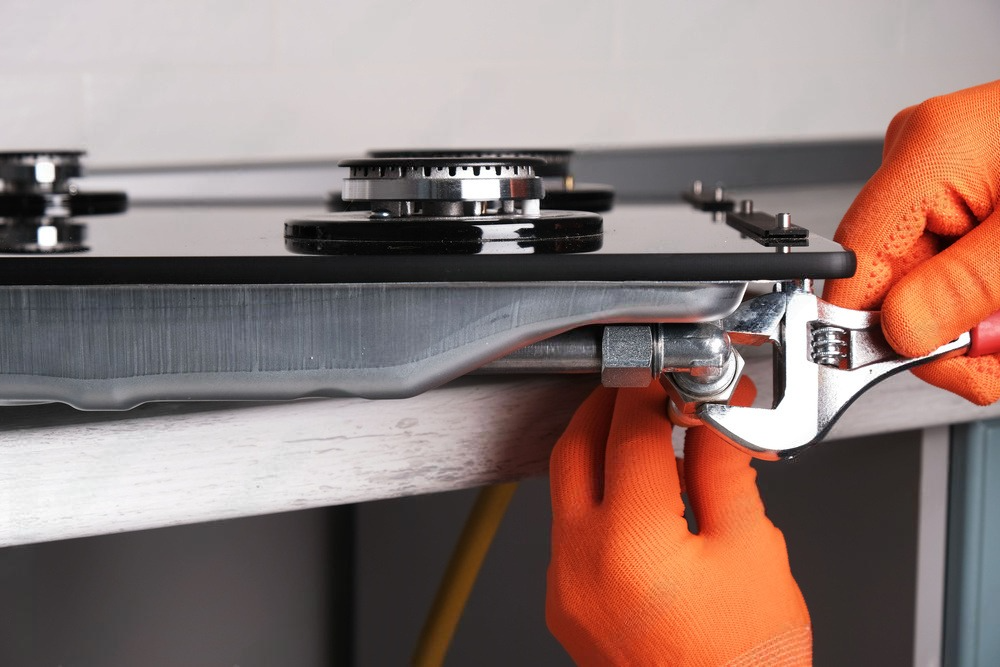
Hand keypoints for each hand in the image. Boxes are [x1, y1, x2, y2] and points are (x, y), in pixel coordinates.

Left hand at [546, 380, 810, 665]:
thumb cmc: (746, 666)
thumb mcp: (753, 551)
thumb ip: (722, 468)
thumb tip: (711, 413)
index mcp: (628, 543)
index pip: (630, 430)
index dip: (657, 389)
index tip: (679, 378)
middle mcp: (578, 563)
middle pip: (574, 446)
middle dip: (609, 406)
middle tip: (649, 390)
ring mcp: (563, 588)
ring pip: (565, 488)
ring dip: (602, 452)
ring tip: (657, 444)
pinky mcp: (564, 607)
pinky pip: (569, 530)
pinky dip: (599, 500)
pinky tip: (642, 500)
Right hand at [824, 80, 999, 403]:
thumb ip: (967, 289)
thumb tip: (900, 332)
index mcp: (931, 152)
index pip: (856, 266)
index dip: (877, 329)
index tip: (926, 363)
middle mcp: (923, 157)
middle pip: (892, 281)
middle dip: (951, 331)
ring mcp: (942, 174)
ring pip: (925, 283)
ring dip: (978, 322)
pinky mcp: (965, 191)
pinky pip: (951, 264)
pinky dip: (987, 298)